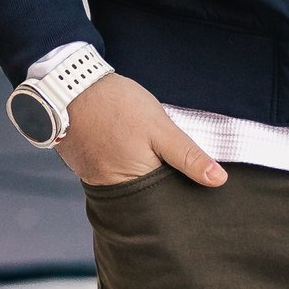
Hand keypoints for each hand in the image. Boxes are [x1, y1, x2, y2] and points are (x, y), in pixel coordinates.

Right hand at [58, 71, 227, 187]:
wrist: (70, 86)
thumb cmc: (117, 105)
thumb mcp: (160, 127)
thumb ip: (188, 156)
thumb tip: (218, 181)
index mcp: (135, 185)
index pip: (166, 202)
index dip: (182, 193)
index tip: (194, 182)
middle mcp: (111, 191)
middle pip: (147, 199)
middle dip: (162, 185)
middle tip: (170, 162)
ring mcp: (94, 180)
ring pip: (129, 186)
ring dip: (141, 175)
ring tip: (147, 154)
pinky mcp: (84, 168)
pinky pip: (110, 175)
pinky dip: (121, 166)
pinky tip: (127, 149)